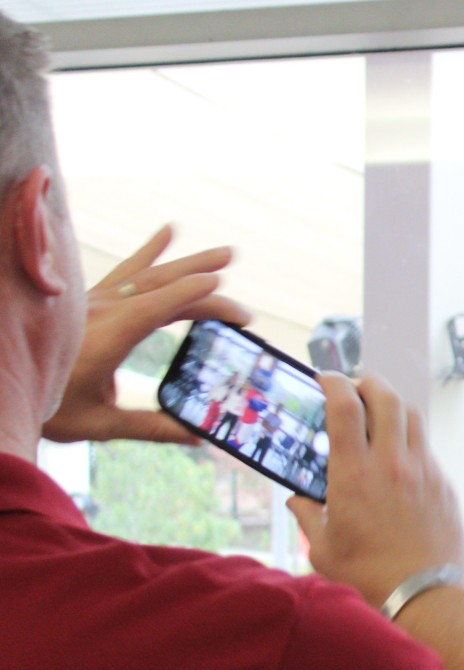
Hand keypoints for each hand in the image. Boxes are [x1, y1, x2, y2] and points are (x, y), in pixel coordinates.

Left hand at [41, 226, 249, 444]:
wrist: (6, 385)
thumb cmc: (48, 407)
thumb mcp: (99, 424)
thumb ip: (149, 427)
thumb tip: (195, 436)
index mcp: (107, 337)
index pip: (156, 307)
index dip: (189, 295)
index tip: (221, 285)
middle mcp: (101, 312)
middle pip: (160, 286)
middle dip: (201, 277)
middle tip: (236, 274)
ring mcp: (94, 302)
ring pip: (147, 274)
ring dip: (186, 262)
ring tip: (222, 254)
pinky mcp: (89, 302)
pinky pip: (125, 271)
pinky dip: (148, 252)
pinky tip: (168, 233)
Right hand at [288, 372, 463, 607]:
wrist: (425, 594)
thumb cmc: (369, 576)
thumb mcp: (323, 548)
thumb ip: (306, 515)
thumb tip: (297, 499)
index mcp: (354, 473)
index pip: (344, 405)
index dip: (333, 382)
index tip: (324, 379)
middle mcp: (392, 463)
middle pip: (385, 396)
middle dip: (367, 382)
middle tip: (355, 387)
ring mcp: (423, 471)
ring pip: (412, 416)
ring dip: (393, 406)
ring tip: (379, 415)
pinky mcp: (444, 484)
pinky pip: (427, 447)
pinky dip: (410, 440)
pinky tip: (399, 457)